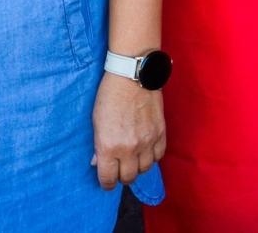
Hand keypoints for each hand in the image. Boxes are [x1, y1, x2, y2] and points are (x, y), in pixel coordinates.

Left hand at [91, 72, 165, 189]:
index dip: (106, 183)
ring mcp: (147, 142)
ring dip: (138, 167)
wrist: (132, 75)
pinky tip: (146, 151)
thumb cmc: (109, 95)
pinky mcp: (160, 133)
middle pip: (128, 178)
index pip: (108, 178)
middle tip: (119, 169)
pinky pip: (158, 156)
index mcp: (109, 147)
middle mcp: (129, 149)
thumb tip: (97, 161)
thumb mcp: (96, 121)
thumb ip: (98, 145)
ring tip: (133, 159)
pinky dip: (152, 157)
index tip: (106, 181)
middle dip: (122, 176)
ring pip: (145, 169)